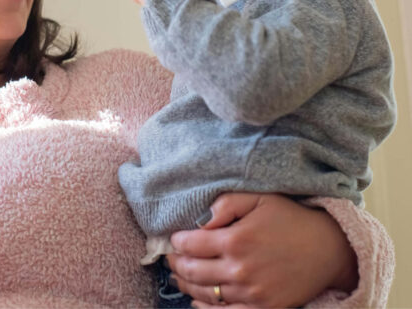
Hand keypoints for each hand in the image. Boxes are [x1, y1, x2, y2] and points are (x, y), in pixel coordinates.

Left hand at [165, 193, 358, 307]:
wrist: (328, 248)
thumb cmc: (290, 218)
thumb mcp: (258, 198)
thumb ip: (225, 204)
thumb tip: (198, 220)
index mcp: (236, 240)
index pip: (190, 245)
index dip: (176, 242)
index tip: (173, 239)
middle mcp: (240, 270)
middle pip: (192, 271)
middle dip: (176, 264)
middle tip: (170, 258)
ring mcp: (251, 294)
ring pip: (204, 294)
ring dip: (185, 285)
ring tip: (179, 275)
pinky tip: (197, 301)